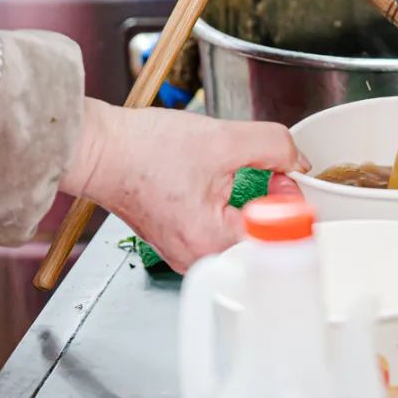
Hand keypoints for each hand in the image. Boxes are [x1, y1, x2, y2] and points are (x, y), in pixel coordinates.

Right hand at [61, 99, 308, 272]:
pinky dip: (228, 207)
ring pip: (241, 235)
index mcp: (213, 243)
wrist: (99, 150)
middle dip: (272, 202)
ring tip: (236, 175)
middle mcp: (199, 259)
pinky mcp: (178, 241)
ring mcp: (187, 254)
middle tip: (266, 172)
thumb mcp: (223, 138)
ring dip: (249, 204)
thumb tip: (297, 160)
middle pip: (262, 239)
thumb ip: (273, 146)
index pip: (280, 235)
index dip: (290, 201)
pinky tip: (218, 184)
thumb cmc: (144, 151)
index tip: (282, 176)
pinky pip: (219, 230)